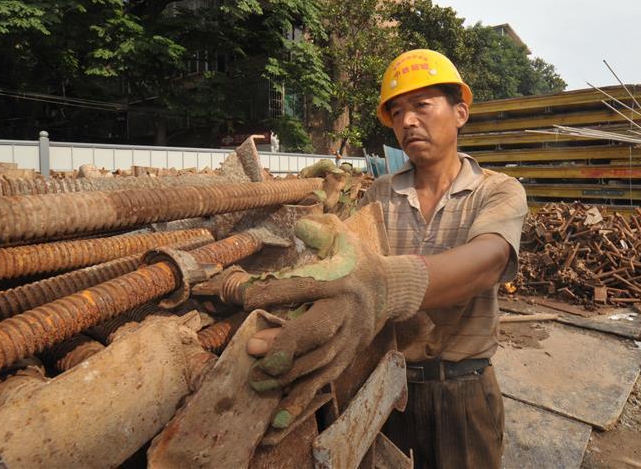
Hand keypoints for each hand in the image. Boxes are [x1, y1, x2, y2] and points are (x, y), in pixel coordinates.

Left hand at [242, 214, 427, 428]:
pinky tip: (278, 416)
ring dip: (288, 373)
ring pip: (321, 361)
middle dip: (286, 343)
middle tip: (253, 349)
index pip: (308, 286)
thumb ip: (322, 230)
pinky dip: (301, 399)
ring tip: (257, 380)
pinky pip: (325, 380)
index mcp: (342, 280)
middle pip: (318, 330)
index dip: (278, 291)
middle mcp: (347, 312)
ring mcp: (350, 338)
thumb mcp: (344, 238)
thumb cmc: (358, 261)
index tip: (247, 298)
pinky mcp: (348, 357)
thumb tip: (302, 224)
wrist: (393, 289)